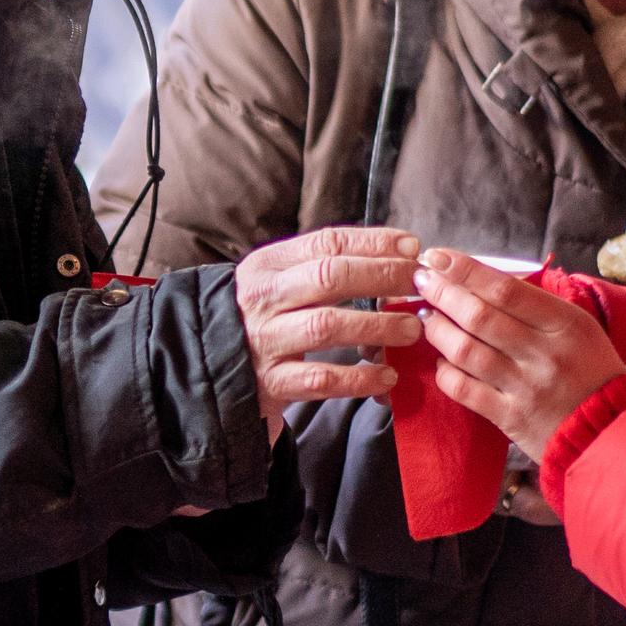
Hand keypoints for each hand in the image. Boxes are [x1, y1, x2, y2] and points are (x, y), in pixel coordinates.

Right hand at [231, 227, 422, 426]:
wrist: (205, 369)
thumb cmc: (259, 321)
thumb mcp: (277, 283)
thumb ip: (322, 267)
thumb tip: (395, 251)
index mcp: (267, 266)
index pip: (326, 244)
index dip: (374, 242)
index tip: (412, 247)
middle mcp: (263, 299)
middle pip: (330, 277)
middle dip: (383, 277)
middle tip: (420, 285)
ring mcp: (265, 340)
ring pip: (327, 325)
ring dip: (377, 325)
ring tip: (412, 329)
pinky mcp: (271, 382)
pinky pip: (322, 378)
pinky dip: (359, 378)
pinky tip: (387, 376)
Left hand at [415, 248, 625, 459]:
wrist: (613, 430)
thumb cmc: (592, 371)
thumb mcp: (578, 329)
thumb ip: (536, 307)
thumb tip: (482, 280)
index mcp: (566, 325)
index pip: (506, 290)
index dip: (466, 271)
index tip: (437, 258)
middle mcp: (545, 354)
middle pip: (480, 317)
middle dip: (442, 294)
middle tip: (420, 281)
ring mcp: (526, 388)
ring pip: (466, 351)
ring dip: (437, 331)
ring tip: (426, 318)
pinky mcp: (512, 418)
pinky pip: (465, 390)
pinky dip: (445, 373)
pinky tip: (440, 362)